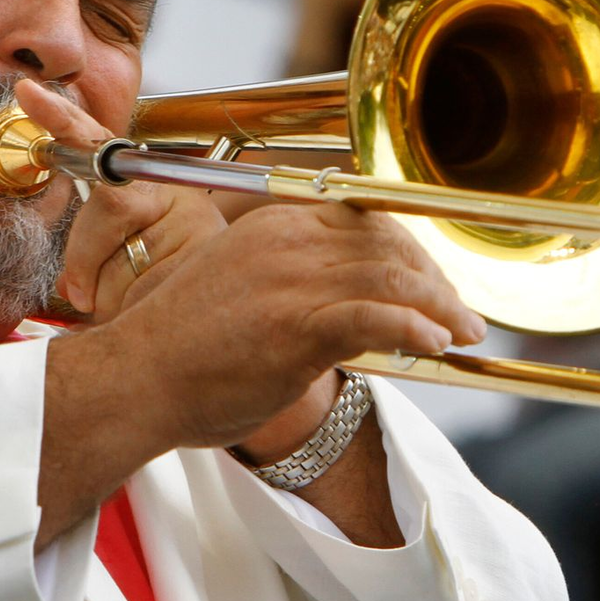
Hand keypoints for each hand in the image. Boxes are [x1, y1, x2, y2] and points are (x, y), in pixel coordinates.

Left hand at [15, 79, 225, 322]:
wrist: (238, 315)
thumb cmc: (165, 299)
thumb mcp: (119, 273)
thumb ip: (91, 266)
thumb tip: (72, 289)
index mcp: (149, 187)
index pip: (100, 146)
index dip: (63, 120)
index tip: (27, 93)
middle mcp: (177, 194)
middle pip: (109, 205)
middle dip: (85, 257)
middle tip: (82, 294)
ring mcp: (195, 222)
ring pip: (116, 260)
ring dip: (109, 300)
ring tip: (139, 305)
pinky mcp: (203, 255)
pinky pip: (135, 291)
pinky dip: (128, 315)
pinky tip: (153, 311)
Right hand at [85, 196, 486, 454]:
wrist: (133, 379)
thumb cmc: (182, 348)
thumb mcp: (237, 287)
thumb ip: (290, 282)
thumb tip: (344, 305)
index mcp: (274, 225)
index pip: (366, 221)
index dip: (410, 250)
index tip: (431, 281)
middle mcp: (288, 242)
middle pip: (389, 246)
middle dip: (435, 280)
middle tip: (460, 314)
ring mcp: (292, 282)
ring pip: (393, 280)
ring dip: (441, 308)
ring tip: (466, 333)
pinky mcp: (295, 326)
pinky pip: (374, 318)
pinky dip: (414, 327)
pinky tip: (437, 343)